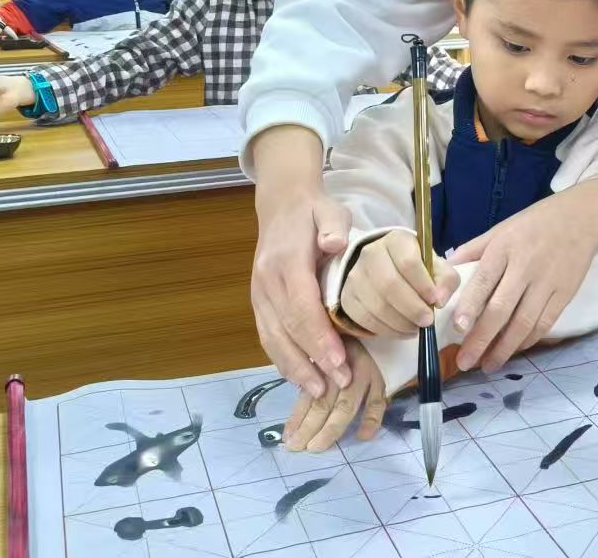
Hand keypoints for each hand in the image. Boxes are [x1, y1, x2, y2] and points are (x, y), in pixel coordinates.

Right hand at [250, 128, 352, 397]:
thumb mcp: (330, 210)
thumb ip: (334, 227)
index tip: (339, 362)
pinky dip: (282, 359)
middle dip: (311, 361)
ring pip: (273, 338)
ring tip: (319, 391)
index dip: (320, 337)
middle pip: (286, 329)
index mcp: (287, 262)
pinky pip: (267, 336)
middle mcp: (267, 282)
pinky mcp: (258, 303)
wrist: (280, 206)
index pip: (302, 306)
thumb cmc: (313, 212)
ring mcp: (259, 294)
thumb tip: (337, 244)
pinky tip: (300, 376)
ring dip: (294, 368)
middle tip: (337, 385)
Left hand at [282, 337, 385, 452]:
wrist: (367, 324)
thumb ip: (308, 379)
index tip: (286, 439)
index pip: (309, 394)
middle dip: (309, 427)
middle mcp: (341, 367)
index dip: (297, 417)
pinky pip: (378, 402)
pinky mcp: (380, 380)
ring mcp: (363, 373)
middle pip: (324, 401)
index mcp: (323, 362)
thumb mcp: (317, 357)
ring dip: (332, 429)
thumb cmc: (337, 347)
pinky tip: (362, 436)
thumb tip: (293, 418)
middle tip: (296, 448)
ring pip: (347, 405)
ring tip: (316, 447)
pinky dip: (372, 420)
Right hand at [341, 231, 458, 336]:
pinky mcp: (347, 298)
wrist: (387, 269)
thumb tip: (440, 300)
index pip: (407, 261)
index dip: (423, 285)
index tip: (436, 301)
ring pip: (377, 305)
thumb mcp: (436, 266)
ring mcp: (355, 276)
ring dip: (401, 323)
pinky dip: (387, 330)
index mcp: (396, 240)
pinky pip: (365, 319)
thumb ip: (446, 280)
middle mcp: (371, 254)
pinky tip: (402, 330)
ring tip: (417, 327)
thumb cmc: (416, 268)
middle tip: (428, 321)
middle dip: (413, 308)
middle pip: (389, 285)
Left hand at [449, 175, 597, 372]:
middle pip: (502, 309)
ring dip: (505, 348)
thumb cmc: (534, 223)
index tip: (457, 328)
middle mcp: (525, 267)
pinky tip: (514, 350)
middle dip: (482, 339)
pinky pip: (544, 324)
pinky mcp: (564, 295)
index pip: (484, 281)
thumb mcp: (501, 229)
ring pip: (524, 323)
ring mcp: (547, 283)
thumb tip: (446, 268)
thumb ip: (474, 249)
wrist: (581, 218)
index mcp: (504, 248)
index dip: (470, 306)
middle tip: (466, 362)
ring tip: (489, 365)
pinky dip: (528, 340)